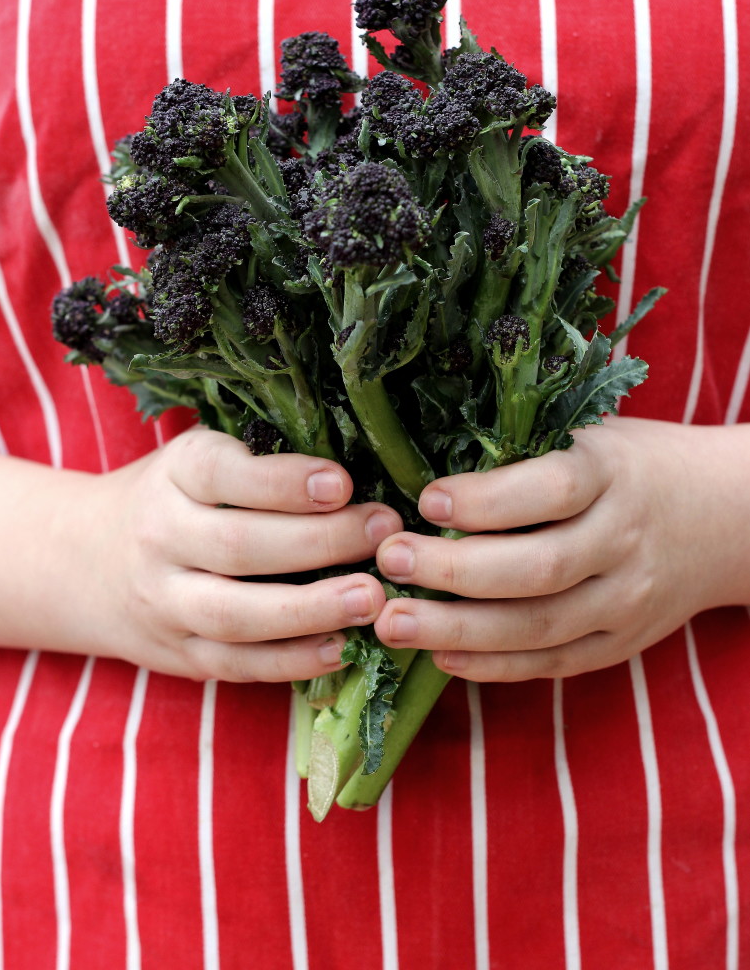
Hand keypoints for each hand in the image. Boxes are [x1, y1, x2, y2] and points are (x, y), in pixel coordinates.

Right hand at [0, 428, 401, 681]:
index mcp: (172, 476)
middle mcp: (160, 538)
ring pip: (236, 614)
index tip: (343, 483)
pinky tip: (340, 648)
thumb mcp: (196, 459)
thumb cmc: (171, 499)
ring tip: (373, 598)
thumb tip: (360, 466)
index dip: (282, 481)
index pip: (220, 473)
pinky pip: (236, 665)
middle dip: (320, 542)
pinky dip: (291, 661)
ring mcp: (165, 603)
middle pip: (238, 546)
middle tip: (383, 533)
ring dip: (311, 609)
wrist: (86, 561)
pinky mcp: (179, 654)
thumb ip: (257, 461)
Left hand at [372, 418, 749, 680]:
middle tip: (389, 561)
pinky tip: (440, 658)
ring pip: (537, 627)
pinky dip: (493, 667)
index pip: (550, 491)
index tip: (426, 500)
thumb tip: (421, 471)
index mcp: (613, 475)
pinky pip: (552, 663)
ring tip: (392, 624)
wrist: (726, 518)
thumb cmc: (634, 467)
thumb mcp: (593, 438)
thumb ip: (526, 455)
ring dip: (456, 630)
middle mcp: (624, 541)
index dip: (485, 500)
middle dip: (453, 571)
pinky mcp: (621, 644)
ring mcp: (627, 601)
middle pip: (537, 568)